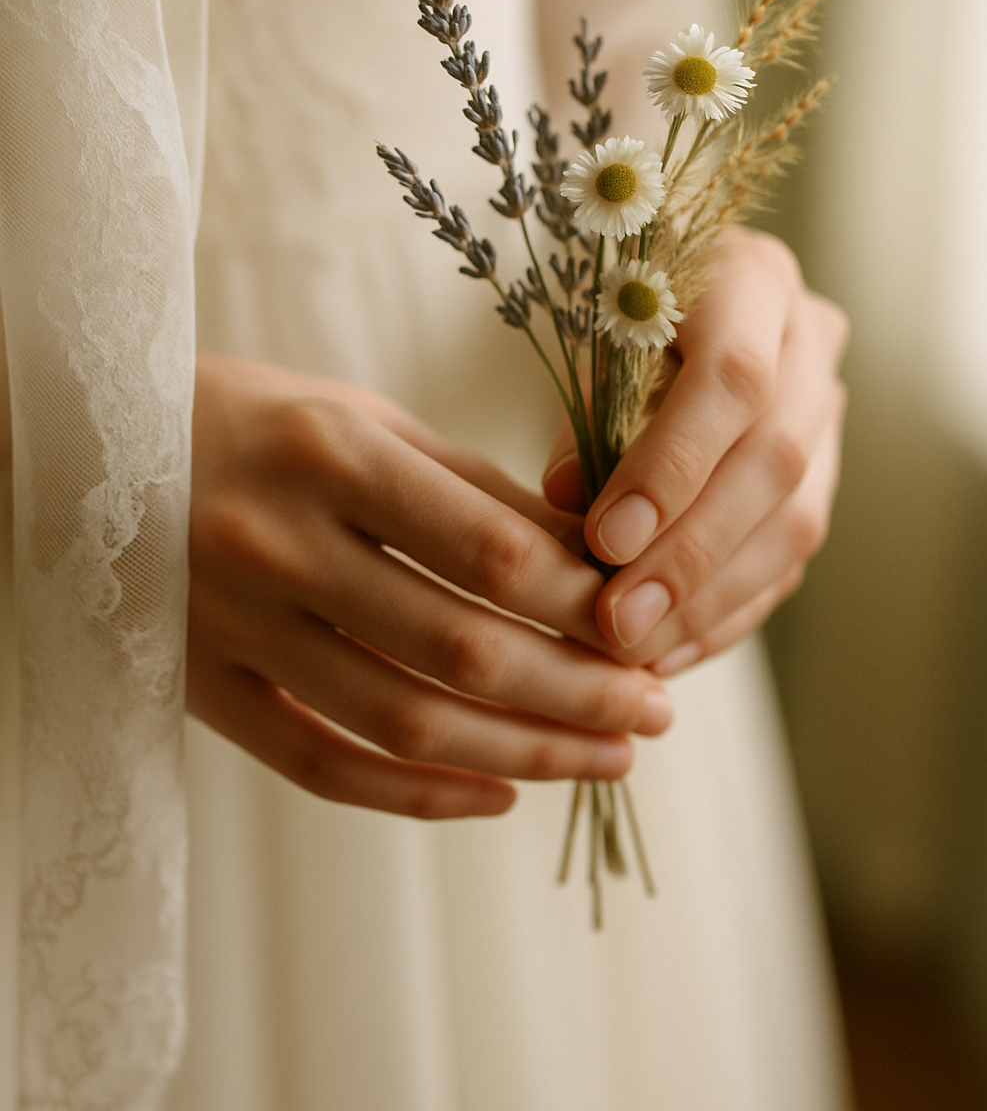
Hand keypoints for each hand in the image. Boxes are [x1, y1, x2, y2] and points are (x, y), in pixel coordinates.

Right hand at [188, 356, 672, 819]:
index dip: (586, 605)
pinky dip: (417, 795)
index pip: (491, 553)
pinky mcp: (205, 688)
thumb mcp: (366, 421)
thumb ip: (472, 491)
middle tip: (654, 712)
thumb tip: (592, 564)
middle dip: (578, 692)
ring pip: (402, 721)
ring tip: (607, 757)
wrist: (101, 444)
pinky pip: (321, 765)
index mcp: (333, 454)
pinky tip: (497, 796)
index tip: (650, 629)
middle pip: (460, 649)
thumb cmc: (262, 422)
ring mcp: (234, 626)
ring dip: (522, 753)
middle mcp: (279, 543)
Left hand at [543, 228, 847, 672]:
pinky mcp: (825, 474)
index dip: (675, 466)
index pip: (734, 378)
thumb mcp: (591, 337)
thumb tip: (569, 502)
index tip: (607, 540)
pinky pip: (789, 557)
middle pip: (773, 460)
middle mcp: (810, 339)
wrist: (671, 298)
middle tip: (618, 620)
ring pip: (797, 519)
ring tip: (635, 649)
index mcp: (753, 278)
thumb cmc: (615, 311)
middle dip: (692, 552)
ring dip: (711, 598)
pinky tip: (667, 650)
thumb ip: (586, 413)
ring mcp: (829, 409)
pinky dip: (726, 612)